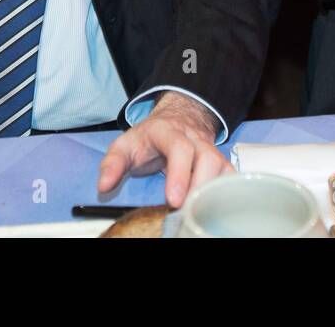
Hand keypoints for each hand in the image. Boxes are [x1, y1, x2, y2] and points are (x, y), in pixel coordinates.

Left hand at [96, 92, 228, 207]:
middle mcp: (194, 138)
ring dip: (213, 193)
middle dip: (199, 187)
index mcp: (168, 131)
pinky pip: (231, 177)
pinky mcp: (221, 162)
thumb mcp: (124, 145)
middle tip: (186, 212)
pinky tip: (214, 211)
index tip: (173, 200)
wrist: (175, 120)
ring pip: (224, 168)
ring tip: (198, 214)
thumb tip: (103, 186)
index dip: (180, 174)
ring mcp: (211, 149)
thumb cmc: (148, 138)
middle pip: (208, 158)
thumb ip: (112, 164)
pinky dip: (226, 194)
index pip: (179, 147)